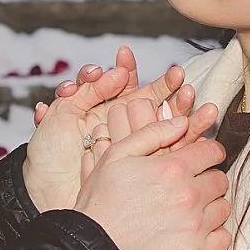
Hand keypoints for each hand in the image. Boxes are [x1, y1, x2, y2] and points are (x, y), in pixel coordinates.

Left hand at [22, 47, 195, 212]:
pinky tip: (204, 119)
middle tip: (179, 78)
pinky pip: (176, 149)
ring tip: (191, 97)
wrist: (45, 192)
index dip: (128, 70)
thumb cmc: (49, 154)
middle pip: (155, 101)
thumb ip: (86, 90)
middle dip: (168, 88)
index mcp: (104, 109)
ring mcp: (140, 147)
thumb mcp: (61, 113)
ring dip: (184, 108)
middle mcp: (125, 126)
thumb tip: (117, 73)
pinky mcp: (150, 168)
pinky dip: (192, 134)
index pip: (123, 85)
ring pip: (170, 123)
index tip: (129, 57)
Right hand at [77, 102, 232, 249]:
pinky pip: (223, 239)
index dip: (210, 153)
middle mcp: (189, 195)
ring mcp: (195, 226)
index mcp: (173, 168)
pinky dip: (215, 234)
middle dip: (209, 179)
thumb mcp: (117, 156)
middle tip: (192, 186)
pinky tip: (199, 231)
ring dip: (212, 206)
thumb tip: (183, 122)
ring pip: (223, 208)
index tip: (204, 160)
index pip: (214, 152)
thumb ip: (152, 133)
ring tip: (193, 209)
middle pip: (220, 180)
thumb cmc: (101, 203)